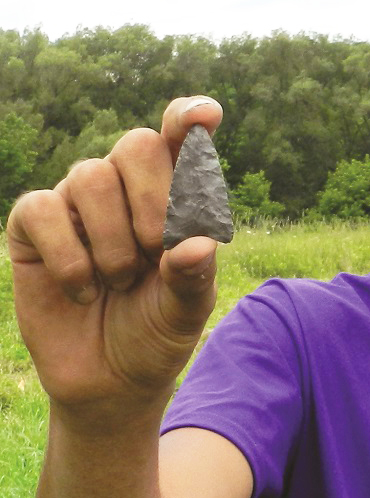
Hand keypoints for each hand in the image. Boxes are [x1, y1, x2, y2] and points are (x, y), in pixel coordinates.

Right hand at [7, 96, 223, 420]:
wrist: (111, 381)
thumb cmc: (156, 334)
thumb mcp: (185, 311)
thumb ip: (194, 277)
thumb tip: (200, 243)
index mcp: (173, 201)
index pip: (181, 144)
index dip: (189, 121)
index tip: (206, 116)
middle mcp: (127, 191)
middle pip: (137, 144)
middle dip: (152, 201)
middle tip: (156, 252)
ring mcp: (78, 204)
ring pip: (90, 176)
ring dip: (113, 240)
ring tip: (120, 283)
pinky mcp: (35, 226)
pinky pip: (42, 209)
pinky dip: (69, 256)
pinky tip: (84, 290)